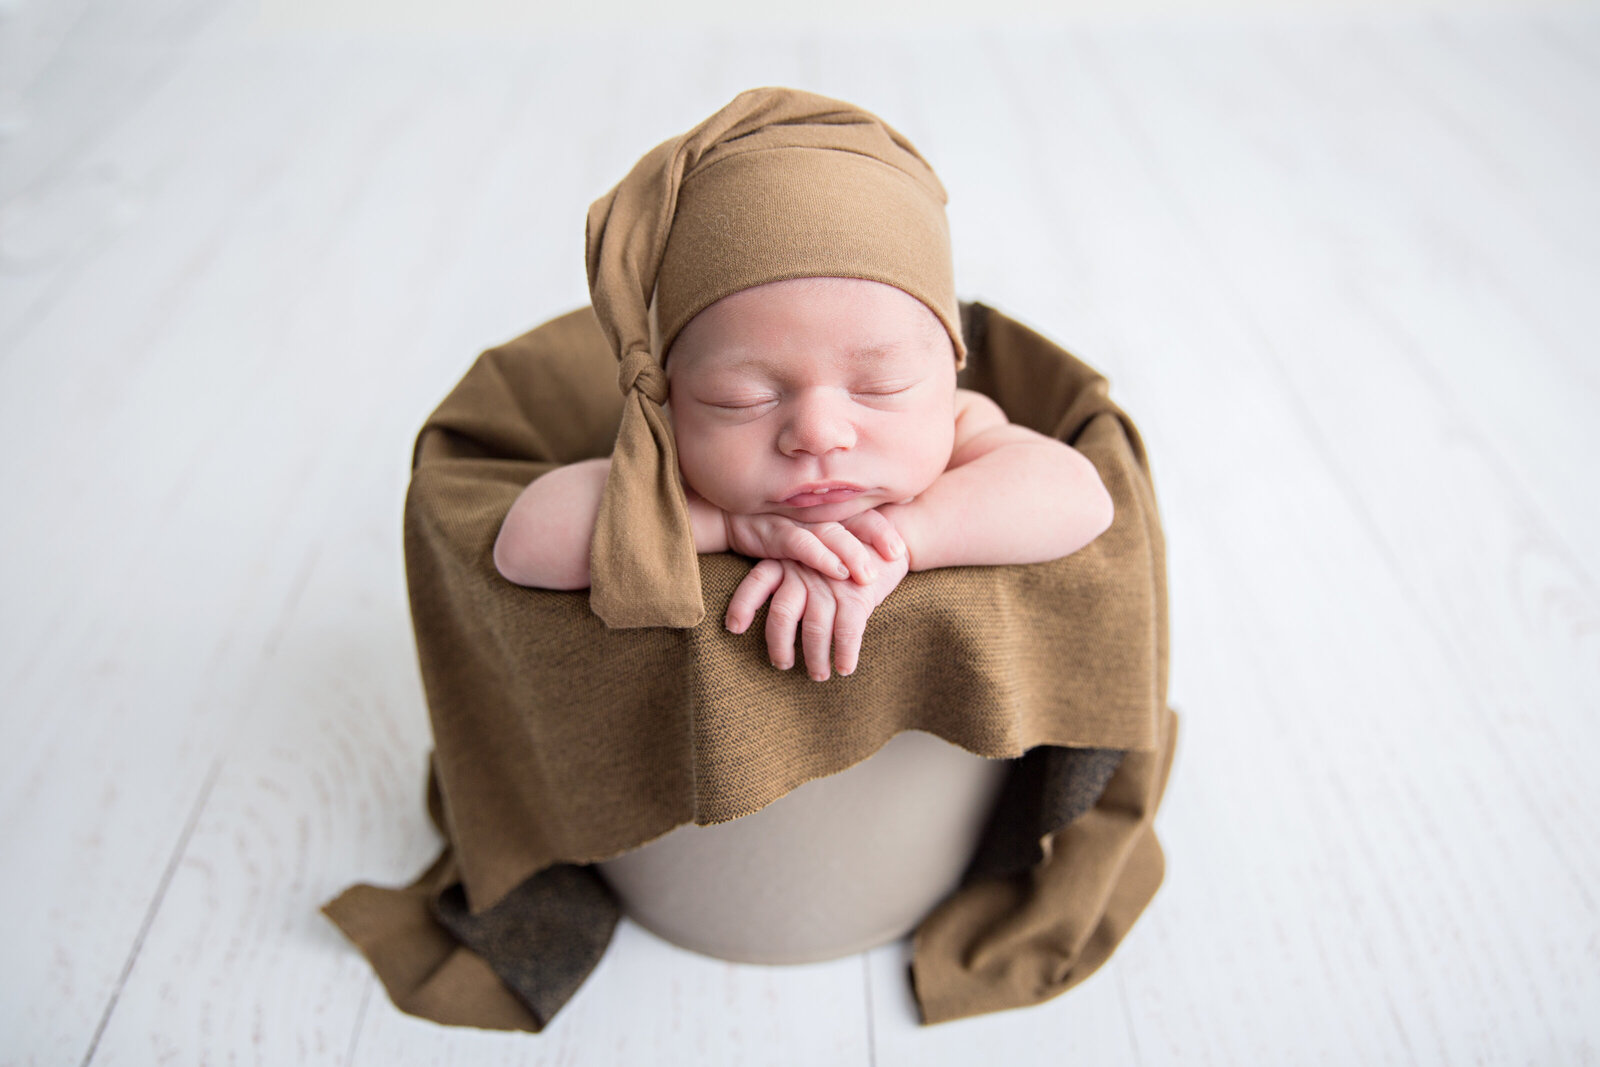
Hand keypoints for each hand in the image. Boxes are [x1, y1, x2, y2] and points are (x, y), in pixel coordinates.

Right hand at [723, 510, 904, 584]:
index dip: (884, 530)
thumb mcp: (810, 532)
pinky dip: (821, 557)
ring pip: (832, 533)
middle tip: (897, 558)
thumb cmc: (777, 529)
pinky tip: (836, 571)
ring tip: (870, 575)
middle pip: (854, 520)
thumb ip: (838, 538)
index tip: (902, 551)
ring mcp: (797, 521)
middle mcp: (817, 513)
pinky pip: (801, 544)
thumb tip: (873, 550)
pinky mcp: (775, 533)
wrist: (730, 519)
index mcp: (830, 512)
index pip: (864, 514)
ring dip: (852, 553)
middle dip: (878, 537)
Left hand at [724, 550, 909, 680]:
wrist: (891, 536)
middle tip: (783, 665)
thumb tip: (770, 606)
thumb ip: (789, 573)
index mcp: (787, 559)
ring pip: (813, 629)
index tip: (734, 628)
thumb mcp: (812, 554)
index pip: (756, 582)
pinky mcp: (857, 595)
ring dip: (814, 657)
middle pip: (781, 615)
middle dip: (780, 646)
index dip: (742, 605)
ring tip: (817, 674)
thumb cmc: (845, 551)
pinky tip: (845, 668)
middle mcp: (804, 571)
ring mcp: (830, 584)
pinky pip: (846, 631)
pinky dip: (845, 653)